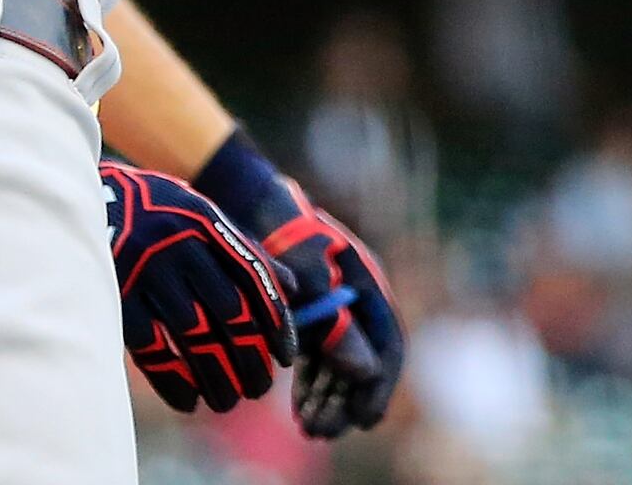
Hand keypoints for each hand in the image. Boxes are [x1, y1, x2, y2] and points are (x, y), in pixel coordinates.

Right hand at [103, 160, 292, 413]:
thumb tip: (294, 287)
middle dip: (250, 356)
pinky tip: (189, 400)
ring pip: (194, 334)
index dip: (275, 320)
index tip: (285, 358)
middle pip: (229, 310)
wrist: (84, 196)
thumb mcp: (200, 212)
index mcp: (206, 221)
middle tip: (259, 389)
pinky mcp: (117, 295)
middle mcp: (181, 243)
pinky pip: (152, 348)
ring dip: (216, 375)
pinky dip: (173, 379)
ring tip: (228, 402)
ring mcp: (147, 269)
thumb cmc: (155, 211)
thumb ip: (243, 247)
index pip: (254, 275)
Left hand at [256, 189, 403, 436]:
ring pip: (339, 365)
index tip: (364, 419)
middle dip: (348, 401)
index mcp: (365, 281)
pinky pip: (317, 358)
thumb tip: (365, 371)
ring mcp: (330, 307)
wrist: (244, 200)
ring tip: (310, 430)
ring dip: (328, 399)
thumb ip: (334, 320)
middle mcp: (354, 297)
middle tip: (323, 432)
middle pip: (364, 361)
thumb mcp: (304, 270)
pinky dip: (311, 385)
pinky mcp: (306, 313)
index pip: (387, 343)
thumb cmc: (276, 228)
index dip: (379, 384)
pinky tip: (299, 411)